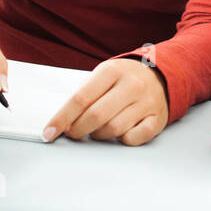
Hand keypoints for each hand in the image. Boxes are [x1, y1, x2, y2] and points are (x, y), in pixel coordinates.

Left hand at [43, 58, 168, 145]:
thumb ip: (83, 96)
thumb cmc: (123, 79)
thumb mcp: (102, 76)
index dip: (61, 118)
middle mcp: (132, 85)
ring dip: (98, 135)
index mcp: (113, 71)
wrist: (161, 75)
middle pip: (96, 116)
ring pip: (113, 129)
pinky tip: (120, 132)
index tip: (49, 133)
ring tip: (97, 129)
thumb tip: (62, 123)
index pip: (80, 99)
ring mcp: (147, 102)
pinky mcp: (157, 118)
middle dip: (78, 130)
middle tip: (74, 132)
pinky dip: (123, 140)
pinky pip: (134, 138)